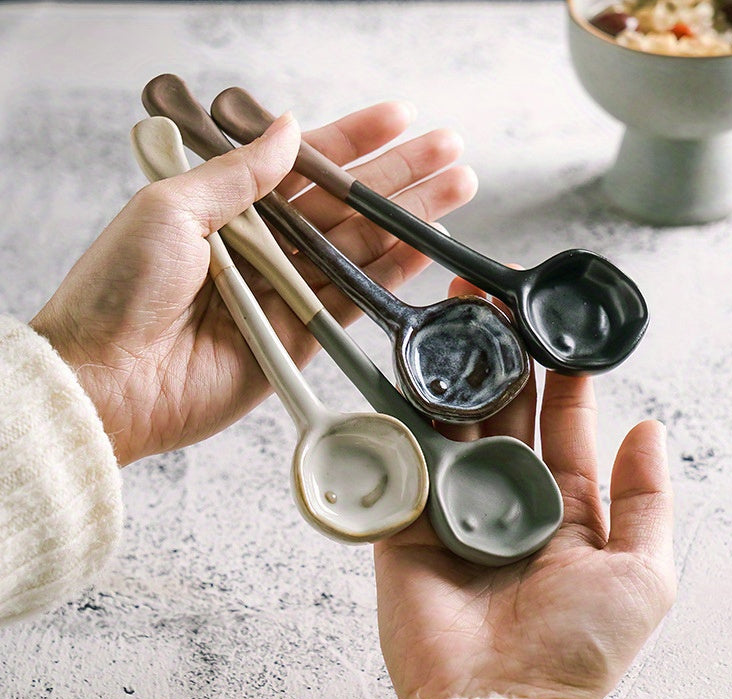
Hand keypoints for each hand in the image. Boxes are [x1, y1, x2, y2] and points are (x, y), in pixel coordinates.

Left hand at [31, 104, 476, 465]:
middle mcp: (262, 247)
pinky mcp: (299, 337)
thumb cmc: (119, 289)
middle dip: (397, 177)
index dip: (352, 141)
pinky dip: (390, 274)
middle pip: (342, 205)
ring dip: (407, 220)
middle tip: (449, 151)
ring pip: (358, 248)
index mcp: (226, 206)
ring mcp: (284, 292)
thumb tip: (286, 127)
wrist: (109, 379)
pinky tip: (423, 246)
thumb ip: (238, 173)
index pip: (302, 165)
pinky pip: (353, 299)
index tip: (398, 119)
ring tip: (457, 188)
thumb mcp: (169, 208)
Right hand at [374, 279, 674, 698]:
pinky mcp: (405, 519)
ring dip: (452, 370)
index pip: (562, 424)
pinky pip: (402, 458)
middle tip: (491, 299)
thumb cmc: (576, 649)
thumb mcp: (642, 575)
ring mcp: (452, 504)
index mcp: (564, 507)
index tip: (556, 326)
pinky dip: (399, 414)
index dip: (561, 374)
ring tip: (450, 315)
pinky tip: (403, 367)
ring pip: (451, 421)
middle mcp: (506, 497)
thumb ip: (646, 500)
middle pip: (502, 410)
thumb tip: (649, 428)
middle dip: (500, 354)